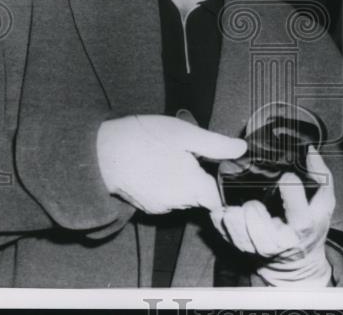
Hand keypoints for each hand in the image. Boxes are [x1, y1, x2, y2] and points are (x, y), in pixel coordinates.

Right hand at [96, 114, 245, 213]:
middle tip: (190, 152)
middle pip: (201, 195)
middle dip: (200, 176)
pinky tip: (156, 165)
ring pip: (183, 195)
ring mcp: (159, 208)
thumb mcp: (185, 134)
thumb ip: (216, 145)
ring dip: (182, 180)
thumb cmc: (145, 138)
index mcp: (192, 188)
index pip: (219, 199)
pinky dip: (165, 184)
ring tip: (169, 156)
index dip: (222, 185)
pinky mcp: (144, 206)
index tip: (220, 169)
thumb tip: (241, 150)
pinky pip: (165, 197)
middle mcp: (177, 204)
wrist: (101, 152)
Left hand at [211, 146, 335, 285]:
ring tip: (243, 203)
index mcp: (301, 225)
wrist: (296, 262)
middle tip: (257, 198)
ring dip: (235, 211)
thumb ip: (321, 175)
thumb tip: (310, 150)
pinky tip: (229, 208)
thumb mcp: (324, 203)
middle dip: (254, 203)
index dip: (290, 188)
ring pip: (235, 225)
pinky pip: (222, 229)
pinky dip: (222, 216)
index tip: (287, 176)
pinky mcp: (240, 247)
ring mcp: (256, 246)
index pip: (294, 206)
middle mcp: (277, 239)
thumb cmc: (311, 228)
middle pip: (255, 217)